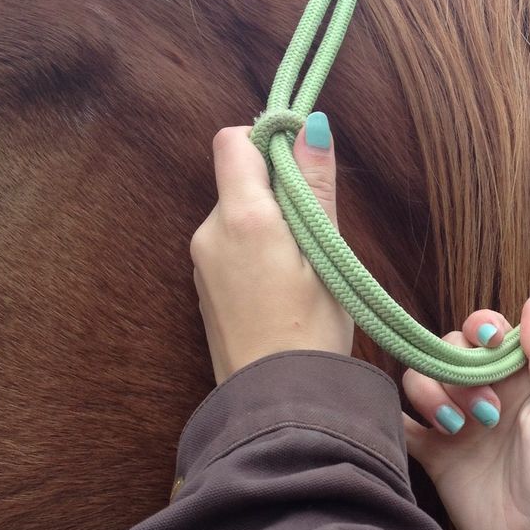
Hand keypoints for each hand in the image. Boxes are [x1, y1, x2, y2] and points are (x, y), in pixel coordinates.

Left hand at [190, 116, 352, 382]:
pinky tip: (284, 291)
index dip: (268, 141)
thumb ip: (316, 186)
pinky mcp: (206, 289)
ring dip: (271, 226)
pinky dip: (259, 254)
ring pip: (238, 216)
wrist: (278, 403)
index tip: (304, 168)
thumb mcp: (326, 255)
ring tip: (304, 270)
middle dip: (277, 191)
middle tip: (317, 233)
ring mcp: (203, 263)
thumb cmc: (311, 333)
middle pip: (239, 179)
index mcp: (241, 218)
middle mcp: (210, 233)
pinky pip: (232, 249)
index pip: (234, 140)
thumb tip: (312, 125)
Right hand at [403, 295, 529, 529]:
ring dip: (432, 394)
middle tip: (486, 410)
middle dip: (459, 371)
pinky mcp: (430, 453)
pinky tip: (418, 429)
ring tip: (458, 428)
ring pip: (419, 379)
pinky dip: (398, 418)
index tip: (487, 344)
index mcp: (521, 377)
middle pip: (448, 350)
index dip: (481, 329)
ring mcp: (454, 421)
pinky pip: (400, 422)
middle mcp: (484, 392)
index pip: (487, 332)